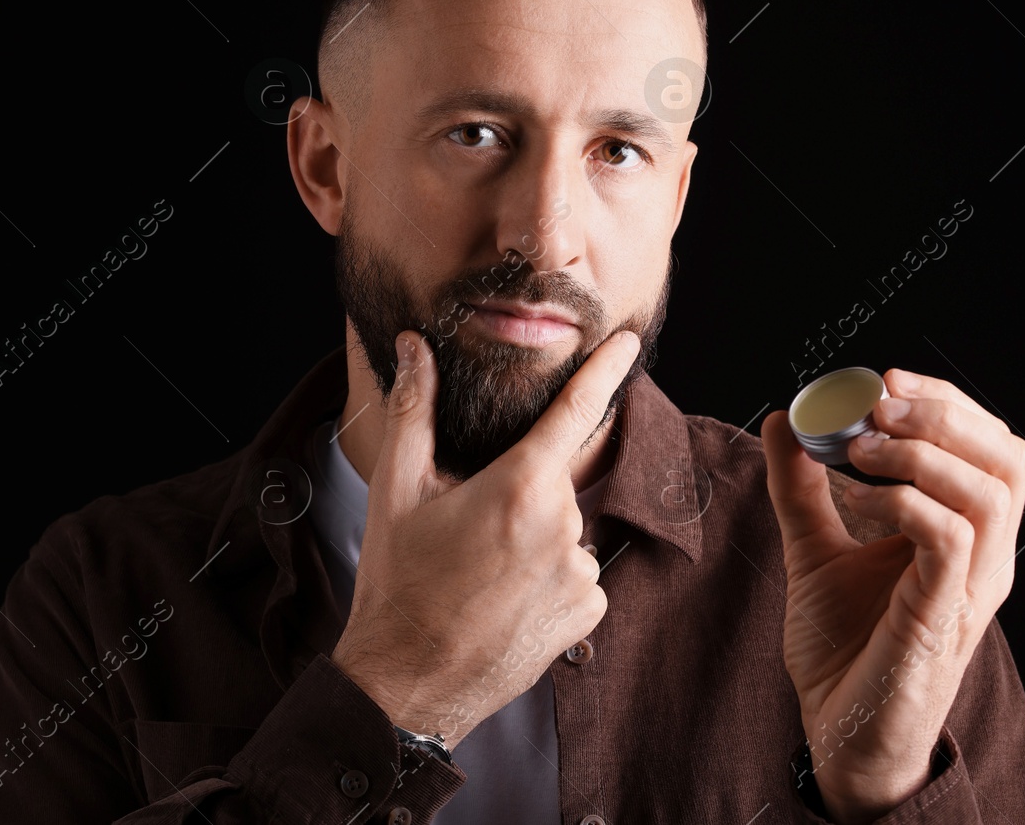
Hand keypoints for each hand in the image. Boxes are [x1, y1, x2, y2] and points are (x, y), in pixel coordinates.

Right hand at [329, 328, 639, 748]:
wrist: (407, 681)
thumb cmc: (398, 584)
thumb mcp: (396, 490)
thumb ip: (413, 410)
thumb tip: (415, 349)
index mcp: (519, 485)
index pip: (575, 410)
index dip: (605, 370)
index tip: (628, 344)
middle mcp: (561, 525)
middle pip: (553, 482)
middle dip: (518, 493)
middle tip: (468, 529)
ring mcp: (579, 572)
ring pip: (564, 531)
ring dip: (533, 540)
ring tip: (481, 575)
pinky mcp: (587, 613)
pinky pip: (576, 574)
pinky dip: (549, 579)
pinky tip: (506, 600)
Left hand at [761, 369, 1024, 822]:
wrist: (838, 731)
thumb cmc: (844, 646)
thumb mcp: (814, 548)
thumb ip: (802, 487)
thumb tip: (783, 420)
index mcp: (964, 534)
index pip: (992, 445)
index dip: (946, 399)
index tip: (883, 379)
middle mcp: (983, 558)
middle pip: (1010, 456)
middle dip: (945, 411)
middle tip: (878, 402)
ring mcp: (970, 588)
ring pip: (990, 491)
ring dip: (923, 451)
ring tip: (862, 447)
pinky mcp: (942, 616)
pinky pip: (950, 539)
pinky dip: (907, 500)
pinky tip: (861, 497)